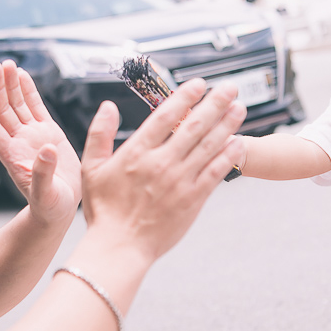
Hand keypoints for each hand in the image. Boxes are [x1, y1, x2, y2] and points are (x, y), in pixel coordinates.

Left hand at [0, 60, 80, 223]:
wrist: (62, 207)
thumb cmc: (50, 206)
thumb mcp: (46, 195)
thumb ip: (43, 173)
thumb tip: (46, 150)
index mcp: (12, 156)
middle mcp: (18, 142)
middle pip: (2, 110)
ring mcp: (32, 135)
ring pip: (17, 104)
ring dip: (10, 85)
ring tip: (7, 65)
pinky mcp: (48, 131)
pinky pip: (35, 107)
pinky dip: (29, 91)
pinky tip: (24, 76)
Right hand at [79, 78, 245, 263]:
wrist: (120, 247)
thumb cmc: (104, 211)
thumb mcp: (91, 169)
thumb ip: (99, 134)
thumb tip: (108, 106)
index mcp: (136, 153)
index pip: (165, 116)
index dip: (184, 96)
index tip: (198, 83)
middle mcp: (161, 163)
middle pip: (194, 125)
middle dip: (214, 103)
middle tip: (229, 88)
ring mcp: (179, 181)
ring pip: (209, 145)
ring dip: (227, 124)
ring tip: (239, 108)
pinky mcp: (193, 199)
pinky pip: (215, 172)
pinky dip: (228, 156)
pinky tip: (239, 142)